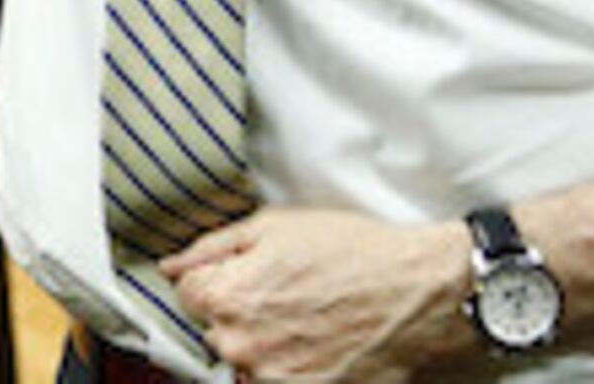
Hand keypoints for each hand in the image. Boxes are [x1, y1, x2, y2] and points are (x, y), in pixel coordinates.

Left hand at [167, 209, 473, 382]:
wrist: (421, 293)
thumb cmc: (353, 253)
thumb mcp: (274, 226)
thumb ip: (212, 248)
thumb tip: (172, 267)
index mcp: (226, 298)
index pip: (186, 296)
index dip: (218, 279)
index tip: (249, 274)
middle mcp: (241, 346)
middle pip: (215, 331)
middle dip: (240, 313)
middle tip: (287, 295)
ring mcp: (273, 379)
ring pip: (247, 361)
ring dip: (266, 344)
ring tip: (309, 320)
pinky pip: (277, 382)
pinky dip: (291, 367)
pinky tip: (321, 344)